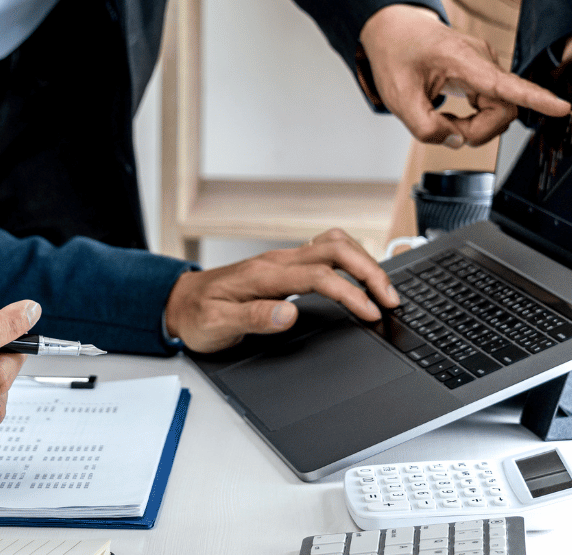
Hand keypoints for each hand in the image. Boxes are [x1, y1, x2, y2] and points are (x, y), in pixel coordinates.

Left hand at [165, 228, 402, 352]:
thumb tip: (289, 313)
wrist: (179, 304)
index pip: (320, 276)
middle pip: (336, 250)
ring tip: (384, 289)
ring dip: (363, 262)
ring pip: (334, 244)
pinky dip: (350, 260)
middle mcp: (277, 261)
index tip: (371, 313)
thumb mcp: (218, 326)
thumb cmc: (198, 316)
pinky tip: (360, 278)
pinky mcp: (285, 266)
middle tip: (391, 299)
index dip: (351, 294)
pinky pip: (325, 251)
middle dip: (370, 272)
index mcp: (265, 275)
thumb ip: (254, 318)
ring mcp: (283, 261)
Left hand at [359, 4, 569, 149]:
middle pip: (503, 110)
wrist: (395, 28)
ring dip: (473, 126)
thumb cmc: (396, 54)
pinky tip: (452, 114)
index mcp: (462, 59)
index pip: (505, 84)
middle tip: (444, 128)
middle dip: (478, 131)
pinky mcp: (484, 75)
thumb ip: (426, 128)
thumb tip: (456, 141)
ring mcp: (486, 67)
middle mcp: (482, 60)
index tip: (561, 107)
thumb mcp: (398, 98)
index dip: (535, 99)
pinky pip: (491, 106)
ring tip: (443, 118)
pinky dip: (472, 119)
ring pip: (498, 112)